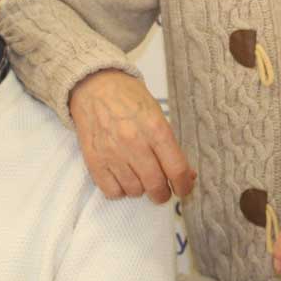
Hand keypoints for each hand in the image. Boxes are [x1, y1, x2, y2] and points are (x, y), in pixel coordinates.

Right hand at [68, 70, 196, 204]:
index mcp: (156, 129)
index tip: (183, 189)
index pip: (177, 169)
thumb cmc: (130, 99)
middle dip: (163, 193)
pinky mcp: (94, 160)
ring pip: (134, 191)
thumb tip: (187, 175)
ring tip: (140, 178)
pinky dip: (120, 190)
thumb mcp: (157, 115)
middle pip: (156, 185)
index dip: (184, 185)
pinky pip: (112, 192)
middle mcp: (134, 143)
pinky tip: (123, 179)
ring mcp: (112, 153)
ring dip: (141, 190)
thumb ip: (170, 145)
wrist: (94, 86)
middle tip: (162, 191)